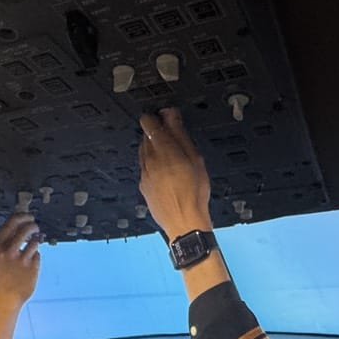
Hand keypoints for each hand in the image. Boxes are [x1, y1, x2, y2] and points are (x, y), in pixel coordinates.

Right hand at [0, 211, 42, 302]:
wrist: (7, 296)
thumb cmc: (4, 274)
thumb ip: (8, 240)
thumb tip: (22, 223)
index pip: (12, 222)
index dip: (23, 217)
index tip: (29, 216)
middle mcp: (8, 251)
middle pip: (26, 228)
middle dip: (33, 225)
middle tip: (35, 227)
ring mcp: (21, 259)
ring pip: (34, 241)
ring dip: (35, 242)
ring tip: (30, 250)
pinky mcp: (32, 267)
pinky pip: (38, 255)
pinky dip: (35, 258)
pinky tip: (29, 266)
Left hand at [138, 107, 213, 240]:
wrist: (184, 223)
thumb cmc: (193, 193)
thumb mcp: (195, 159)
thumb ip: (180, 135)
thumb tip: (171, 115)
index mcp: (162, 150)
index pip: (148, 122)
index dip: (155, 117)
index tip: (164, 118)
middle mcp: (148, 161)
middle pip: (145, 137)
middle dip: (156, 134)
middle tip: (172, 139)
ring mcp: (144, 175)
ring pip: (143, 153)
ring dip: (154, 150)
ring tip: (171, 157)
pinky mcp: (143, 187)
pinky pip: (144, 168)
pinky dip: (152, 165)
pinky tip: (166, 173)